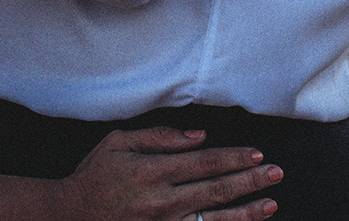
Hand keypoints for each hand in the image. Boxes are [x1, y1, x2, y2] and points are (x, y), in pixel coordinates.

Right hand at [61, 127, 280, 220]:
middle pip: (216, 190)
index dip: (233, 158)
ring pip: (214, 218)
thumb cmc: (95, 175)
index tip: (256, 154)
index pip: (204, 163)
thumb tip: (198, 136)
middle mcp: (163, 200)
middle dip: (250, 181)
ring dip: (246, 212)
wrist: (72, 215)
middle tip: (276, 173)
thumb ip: (158, 138)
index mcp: (153, 171)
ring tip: (270, 203)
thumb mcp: (118, 142)